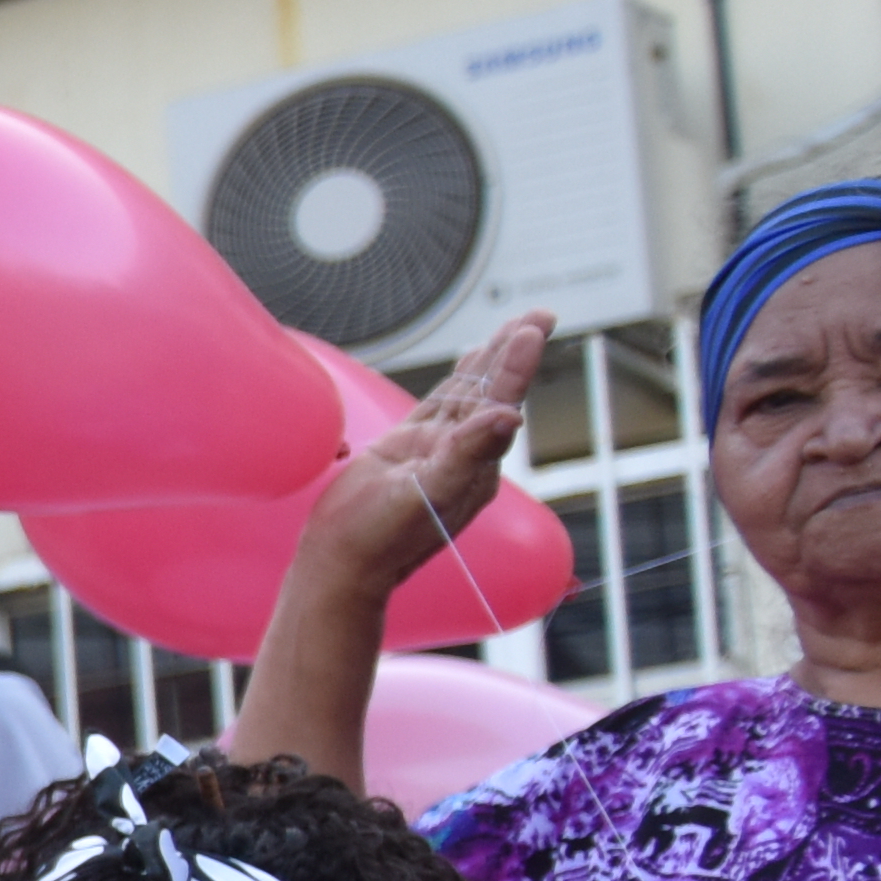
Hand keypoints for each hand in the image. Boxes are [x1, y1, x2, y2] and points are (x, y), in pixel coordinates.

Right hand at [298, 309, 549, 599]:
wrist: (341, 565)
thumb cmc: (379, 539)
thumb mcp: (426, 495)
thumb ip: (468, 456)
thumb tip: (511, 418)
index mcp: (474, 466)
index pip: (501, 403)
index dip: (516, 365)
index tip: (530, 330)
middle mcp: (462, 456)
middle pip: (493, 392)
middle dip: (514, 353)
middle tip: (539, 315)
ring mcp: (435, 451)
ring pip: (469, 395)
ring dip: (491, 362)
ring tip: (515, 328)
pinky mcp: (407, 449)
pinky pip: (440, 407)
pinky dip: (457, 382)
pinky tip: (470, 364)